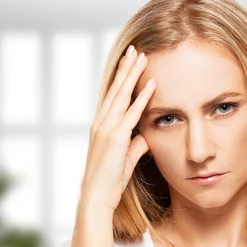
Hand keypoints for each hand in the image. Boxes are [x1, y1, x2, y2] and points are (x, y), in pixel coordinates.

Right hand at [79, 44, 155, 213]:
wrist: (96, 197)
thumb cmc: (109, 182)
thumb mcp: (126, 159)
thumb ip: (136, 145)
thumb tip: (146, 136)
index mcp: (101, 127)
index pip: (113, 97)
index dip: (121, 79)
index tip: (129, 62)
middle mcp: (101, 124)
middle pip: (115, 90)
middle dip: (126, 68)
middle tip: (135, 49)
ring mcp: (106, 129)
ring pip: (121, 95)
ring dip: (132, 75)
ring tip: (141, 56)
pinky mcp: (115, 138)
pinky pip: (130, 113)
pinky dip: (141, 97)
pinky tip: (150, 83)